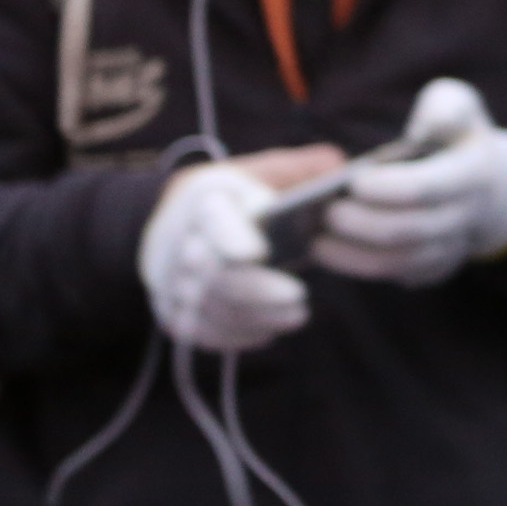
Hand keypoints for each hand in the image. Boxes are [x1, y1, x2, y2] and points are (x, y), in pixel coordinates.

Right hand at [139, 145, 343, 352]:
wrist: (182, 217)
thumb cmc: (243, 196)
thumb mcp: (267, 171)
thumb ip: (302, 170)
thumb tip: (337, 171)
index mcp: (207, 199)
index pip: (212, 219)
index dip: (230, 238)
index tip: (258, 253)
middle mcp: (180, 240)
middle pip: (213, 274)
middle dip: (258, 290)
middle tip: (300, 297)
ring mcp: (169, 278)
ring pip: (206, 308)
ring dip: (255, 317)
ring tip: (297, 315)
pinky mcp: (170, 308)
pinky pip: (197, 331)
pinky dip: (234, 335)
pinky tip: (267, 331)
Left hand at [314, 78, 506, 287]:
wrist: (487, 182)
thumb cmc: (456, 134)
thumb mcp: (458, 104)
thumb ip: (443, 106)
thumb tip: (418, 132)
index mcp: (474, 173)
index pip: (427, 189)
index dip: (389, 188)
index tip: (354, 181)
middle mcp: (467, 216)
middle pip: (407, 230)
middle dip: (362, 224)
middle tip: (324, 212)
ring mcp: (452, 248)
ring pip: (398, 261)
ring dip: (353, 253)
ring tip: (316, 239)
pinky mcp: (433, 269)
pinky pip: (394, 275)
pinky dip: (359, 266)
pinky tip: (329, 251)